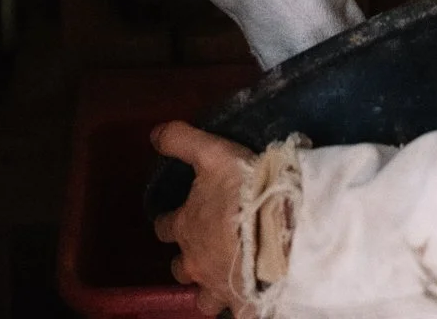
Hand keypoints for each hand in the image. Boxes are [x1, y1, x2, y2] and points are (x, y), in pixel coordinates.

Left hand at [152, 121, 256, 317]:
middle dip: (189, 261)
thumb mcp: (212, 153)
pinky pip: (236, 314)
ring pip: (203, 298)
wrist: (283, 227)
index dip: (171, 222)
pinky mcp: (241, 305)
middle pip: (180, 268)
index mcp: (185, 226)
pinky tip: (250, 300)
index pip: (165, 227)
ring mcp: (217, 287)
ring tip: (224, 281)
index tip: (178, 219)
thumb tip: (153, 134)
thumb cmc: (245, 189)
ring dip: (210, 290)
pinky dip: (240, 308)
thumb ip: (181, 141)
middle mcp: (194, 261)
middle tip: (205, 251)